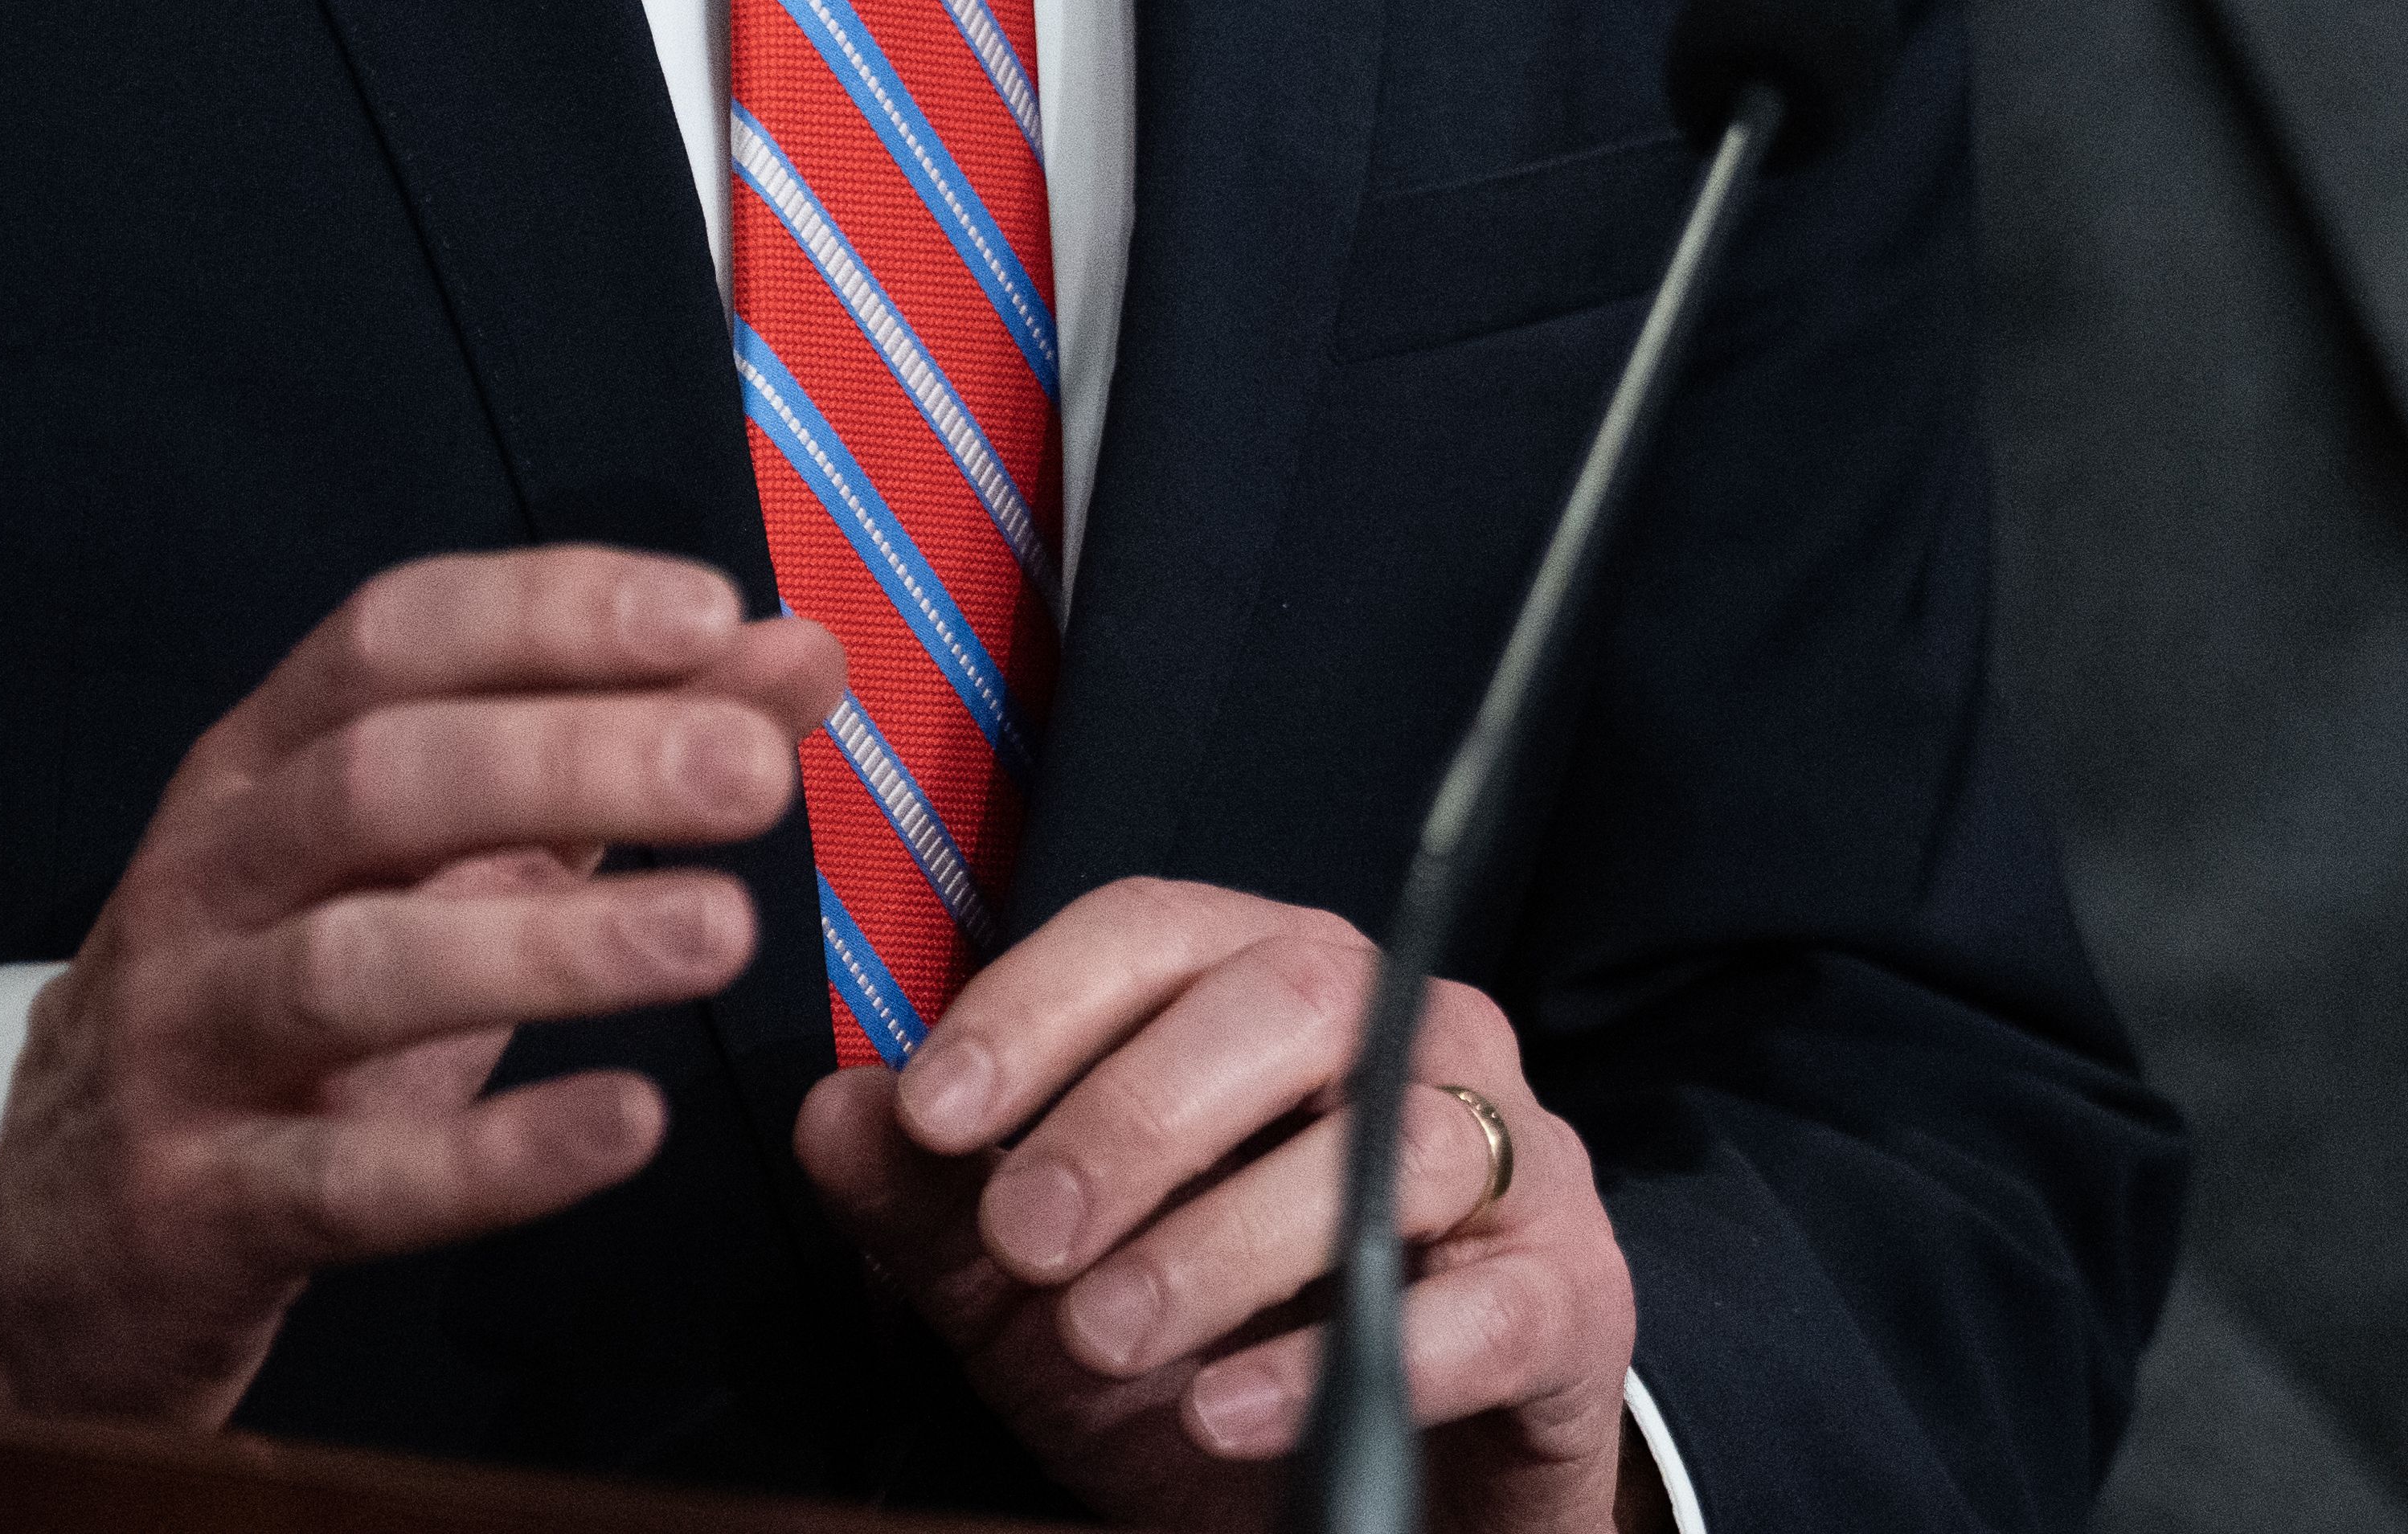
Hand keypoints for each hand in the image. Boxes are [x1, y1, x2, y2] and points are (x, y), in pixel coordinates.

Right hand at [0, 547, 850, 1424]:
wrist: (46, 1237)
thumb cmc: (281, 1014)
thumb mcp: (430, 869)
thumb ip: (606, 755)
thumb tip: (795, 654)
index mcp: (258, 770)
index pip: (389, 638)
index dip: (545, 612)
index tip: (711, 609)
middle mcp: (209, 878)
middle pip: (382, 782)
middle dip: (575, 758)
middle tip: (751, 773)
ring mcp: (189, 1042)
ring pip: (355, 968)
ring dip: (549, 947)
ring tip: (720, 934)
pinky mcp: (198, 1207)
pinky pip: (345, 1178)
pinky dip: (490, 1157)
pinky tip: (624, 1127)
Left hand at [794, 879, 1635, 1533]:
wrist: (1389, 1507)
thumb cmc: (1219, 1353)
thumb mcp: (1036, 1297)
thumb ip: (933, 1206)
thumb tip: (835, 1107)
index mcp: (1270, 991)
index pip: (1157, 931)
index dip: (1038, 1005)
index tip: (936, 1112)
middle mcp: (1406, 1035)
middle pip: (1288, 999)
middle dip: (1133, 1117)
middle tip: (1026, 1243)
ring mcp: (1511, 1156)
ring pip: (1393, 1136)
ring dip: (1226, 1238)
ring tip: (1106, 1333)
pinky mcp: (1572, 1296)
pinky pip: (1482, 1304)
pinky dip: (1340, 1356)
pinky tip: (1225, 1412)